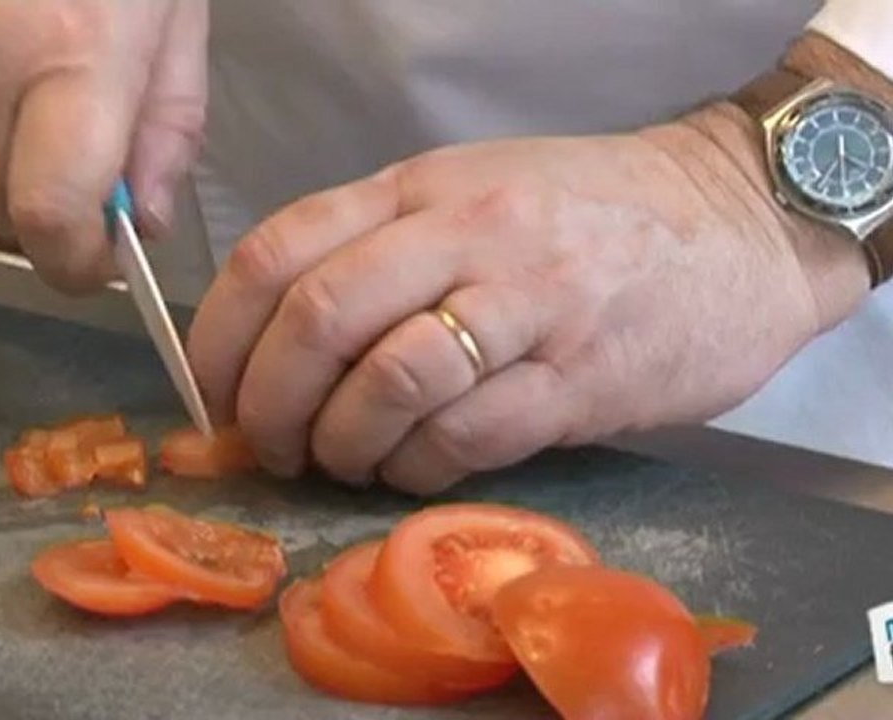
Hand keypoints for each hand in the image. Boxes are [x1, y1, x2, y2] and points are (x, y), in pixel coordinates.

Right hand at [0, 0, 207, 291]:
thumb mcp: (178, 28)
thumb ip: (166, 133)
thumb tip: (140, 224)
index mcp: (74, 60)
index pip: (49, 215)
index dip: (75, 262)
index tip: (101, 261)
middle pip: (0, 201)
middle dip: (50, 217)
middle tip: (88, 185)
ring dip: (4, 166)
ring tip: (43, 110)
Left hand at [188, 104, 868, 494]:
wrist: (739, 225)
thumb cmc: (594, 214)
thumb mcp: (478, 194)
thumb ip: (384, 251)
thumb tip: (283, 343)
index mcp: (425, 187)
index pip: (280, 251)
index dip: (219, 335)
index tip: (210, 393)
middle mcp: (469, 235)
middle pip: (320, 319)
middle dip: (269, 403)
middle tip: (269, 446)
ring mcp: (529, 304)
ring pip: (390, 384)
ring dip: (343, 444)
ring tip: (344, 461)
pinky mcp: (580, 380)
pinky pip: (466, 437)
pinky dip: (416, 469)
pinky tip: (414, 469)